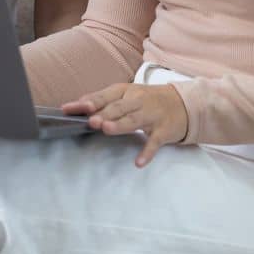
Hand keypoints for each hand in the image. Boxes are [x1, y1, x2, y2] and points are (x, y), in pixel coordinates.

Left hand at [62, 83, 188, 167]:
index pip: (104, 96)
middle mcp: (138, 100)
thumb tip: (79, 103)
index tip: (69, 108)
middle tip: (91, 121)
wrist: (184, 104)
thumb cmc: (147, 100)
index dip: (88, 102)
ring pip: (134, 120)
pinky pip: (154, 142)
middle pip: (119, 107)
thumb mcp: (126, 94)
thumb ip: (104, 99)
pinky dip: (147, 152)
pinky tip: (138, 163)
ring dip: (120, 125)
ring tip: (107, 130)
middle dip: (104, 113)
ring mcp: (152, 115)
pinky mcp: (163, 130)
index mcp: (126, 90)